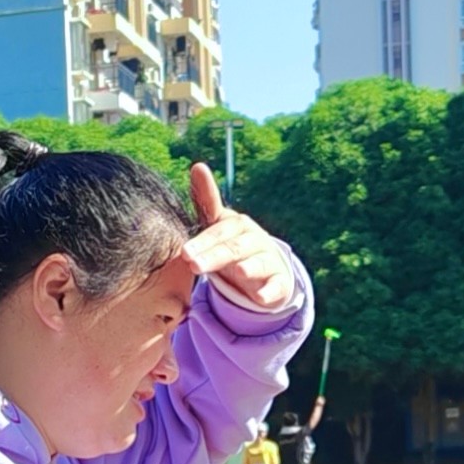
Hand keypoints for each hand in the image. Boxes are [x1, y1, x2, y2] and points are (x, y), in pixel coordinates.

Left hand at [182, 162, 296, 312]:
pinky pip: (275, 287)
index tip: (185, 247)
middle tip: (192, 262)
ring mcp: (267, 260)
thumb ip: (206, 199)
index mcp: (236, 225)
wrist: (265, 272)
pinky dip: (269, 292)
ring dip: (247, 267)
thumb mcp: (217, 225)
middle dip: (213, 255)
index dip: (203, 237)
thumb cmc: (232, 245)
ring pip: (256, 263)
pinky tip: (260, 297)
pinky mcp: (278, 282)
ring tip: (237, 271)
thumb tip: (197, 165)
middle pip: (233, 247)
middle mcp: (253, 239)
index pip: (218, 228)